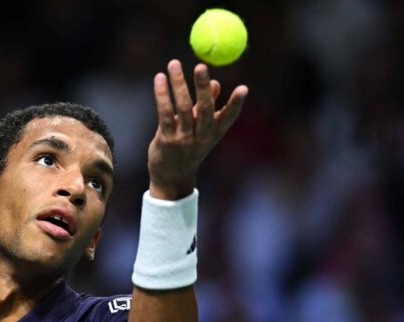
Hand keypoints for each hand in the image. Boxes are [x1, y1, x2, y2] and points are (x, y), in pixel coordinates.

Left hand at [148, 59, 247, 199]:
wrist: (172, 176)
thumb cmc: (189, 148)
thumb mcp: (202, 129)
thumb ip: (208, 107)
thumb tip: (216, 83)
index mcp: (214, 133)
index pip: (229, 117)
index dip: (237, 103)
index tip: (243, 88)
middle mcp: (202, 136)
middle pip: (205, 108)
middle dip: (203, 86)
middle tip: (201, 65)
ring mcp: (184, 139)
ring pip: (183, 107)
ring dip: (178, 83)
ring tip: (174, 63)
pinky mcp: (167, 139)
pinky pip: (164, 113)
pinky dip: (162, 94)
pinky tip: (160, 78)